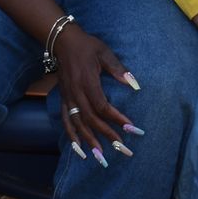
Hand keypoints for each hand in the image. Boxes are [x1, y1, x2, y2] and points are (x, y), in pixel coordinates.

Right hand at [53, 24, 133, 158]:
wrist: (62, 41)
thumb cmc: (87, 46)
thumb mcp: (104, 53)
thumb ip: (118, 69)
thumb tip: (134, 84)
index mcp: (87, 82)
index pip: (102, 106)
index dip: (116, 118)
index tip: (130, 128)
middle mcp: (76, 93)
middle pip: (91, 119)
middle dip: (106, 135)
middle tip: (122, 148)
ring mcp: (68, 97)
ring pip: (77, 124)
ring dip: (89, 141)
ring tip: (100, 156)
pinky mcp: (63, 98)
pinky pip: (65, 120)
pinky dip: (71, 135)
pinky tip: (78, 149)